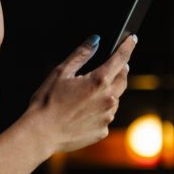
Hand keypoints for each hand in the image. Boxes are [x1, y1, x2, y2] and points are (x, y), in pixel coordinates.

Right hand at [26, 34, 136, 152]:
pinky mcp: (103, 131)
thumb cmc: (47, 102)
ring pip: (115, 98)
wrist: (41, 134)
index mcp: (99, 81)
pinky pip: (106, 116)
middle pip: (123, 78)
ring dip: (109, 91)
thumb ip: (81, 54)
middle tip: (112, 65)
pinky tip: (83, 111)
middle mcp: (108, 99)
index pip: (121, 58)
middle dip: (120, 69)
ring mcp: (107, 117)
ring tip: (88, 93)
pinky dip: (100, 110)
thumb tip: (96, 40)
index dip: (128, 46)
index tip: (132, 39)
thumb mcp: (61, 72)